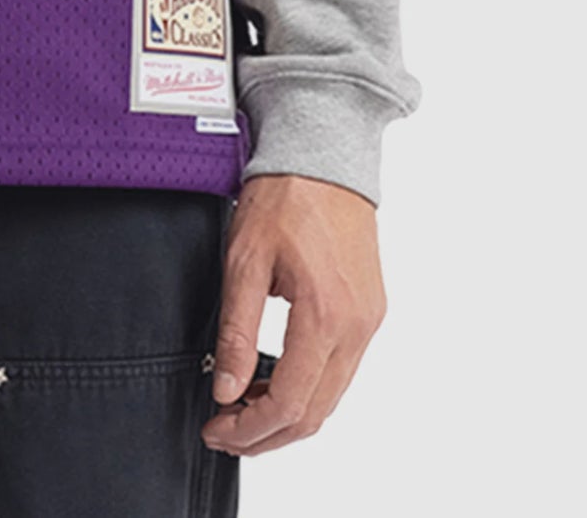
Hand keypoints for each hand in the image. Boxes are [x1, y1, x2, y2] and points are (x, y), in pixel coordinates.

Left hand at [202, 172, 385, 457]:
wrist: (324, 152)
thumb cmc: (284, 194)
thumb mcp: (244, 259)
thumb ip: (237, 332)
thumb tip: (225, 389)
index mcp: (326, 315)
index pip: (290, 403)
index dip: (249, 429)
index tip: (216, 429)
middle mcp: (357, 327)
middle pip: (315, 412)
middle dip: (266, 434)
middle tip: (224, 431)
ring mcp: (368, 321)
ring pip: (331, 397)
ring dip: (288, 414)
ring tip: (242, 408)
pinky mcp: (370, 311)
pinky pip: (341, 370)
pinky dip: (308, 387)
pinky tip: (274, 378)